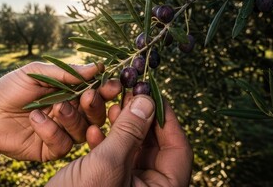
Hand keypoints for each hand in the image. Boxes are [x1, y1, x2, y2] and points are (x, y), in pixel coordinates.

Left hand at [0, 62, 120, 161]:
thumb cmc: (11, 89)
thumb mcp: (37, 73)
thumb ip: (67, 72)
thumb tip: (97, 66)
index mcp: (70, 94)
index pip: (96, 93)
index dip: (106, 89)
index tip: (112, 85)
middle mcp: (70, 114)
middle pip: (96, 115)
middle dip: (95, 106)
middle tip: (88, 97)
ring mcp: (61, 132)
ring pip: (82, 131)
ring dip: (72, 118)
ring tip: (56, 107)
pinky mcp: (50, 149)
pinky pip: (63, 145)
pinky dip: (52, 132)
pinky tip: (36, 120)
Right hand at [48, 94, 192, 186]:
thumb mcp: (108, 162)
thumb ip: (130, 131)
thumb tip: (148, 101)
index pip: (178, 149)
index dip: (167, 119)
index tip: (154, 94)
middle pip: (157, 146)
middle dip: (142, 119)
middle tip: (130, 94)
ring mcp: (129, 184)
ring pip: (135, 147)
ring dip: (124, 126)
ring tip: (112, 107)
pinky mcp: (110, 181)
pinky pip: (116, 156)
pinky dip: (107, 140)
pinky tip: (93, 130)